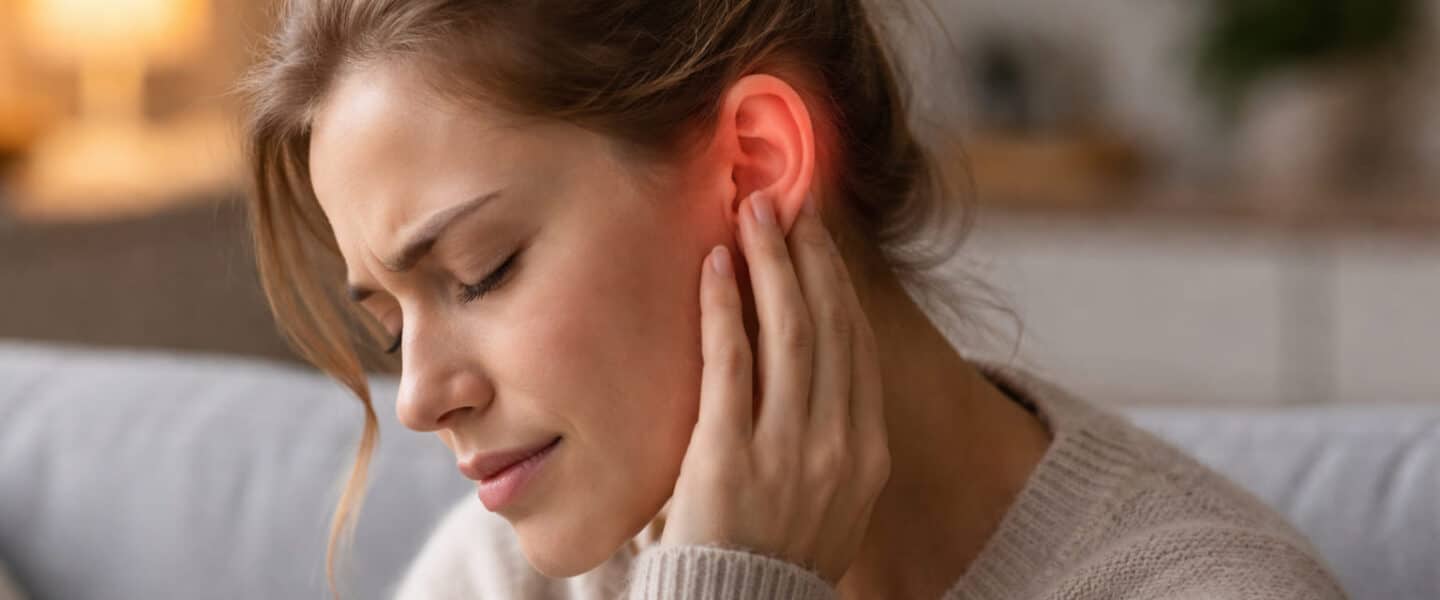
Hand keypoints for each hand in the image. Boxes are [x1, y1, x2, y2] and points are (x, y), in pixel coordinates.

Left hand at [658, 189, 890, 584]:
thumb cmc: (773, 560)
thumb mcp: (828, 504)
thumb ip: (830, 441)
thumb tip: (817, 376)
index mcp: (866, 453)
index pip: (856, 345)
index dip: (835, 282)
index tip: (814, 236)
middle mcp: (838, 445)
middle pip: (829, 326)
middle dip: (807, 255)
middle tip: (783, 202)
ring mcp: (788, 451)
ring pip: (790, 332)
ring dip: (771, 263)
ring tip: (751, 211)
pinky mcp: (729, 457)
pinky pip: (730, 364)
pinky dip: (725, 307)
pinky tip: (715, 265)